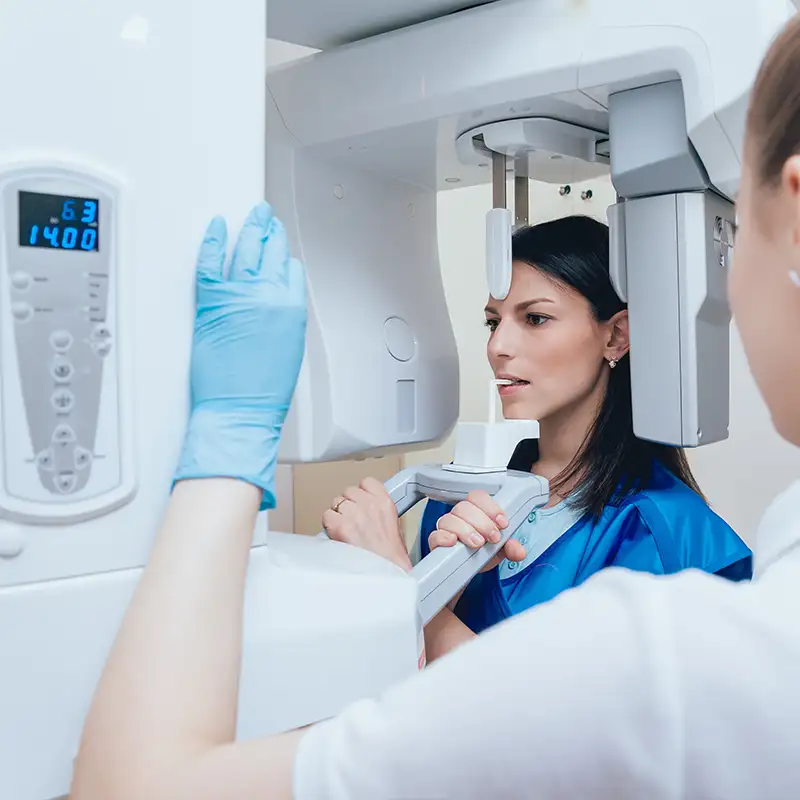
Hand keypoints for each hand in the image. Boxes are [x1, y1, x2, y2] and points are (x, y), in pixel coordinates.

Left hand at [174, 202, 305, 509]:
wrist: (239, 409)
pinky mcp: (212, 301)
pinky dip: (214, 240)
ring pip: (246, 249)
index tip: (280, 250)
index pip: (290, 270)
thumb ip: (284, 319)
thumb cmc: (263, 390)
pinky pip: (211, 261)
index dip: (284, 258)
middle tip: (267, 218)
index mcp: (291, 309)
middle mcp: (268, 296)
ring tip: (252, 216)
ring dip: (250, 228)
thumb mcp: (289, 349)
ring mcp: (239, 295)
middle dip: (270, 231)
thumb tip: (275, 303)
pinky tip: (217, 227)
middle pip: (270, 252)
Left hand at [322, 477, 411, 570]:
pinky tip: (337, 535)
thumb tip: (361, 506)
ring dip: (338, 515)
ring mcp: (354, 514)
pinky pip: (327, 516)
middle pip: (348, 492)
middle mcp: (369, 505)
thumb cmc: (390, 555)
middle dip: (348, 505)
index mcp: (385, 502)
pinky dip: (329, 525)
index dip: (361, 493)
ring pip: (336, 502)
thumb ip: (376, 509)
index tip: (360, 502)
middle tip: (352, 521)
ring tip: (345, 530)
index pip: (366, 482)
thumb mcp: (392, 523)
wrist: (388, 572)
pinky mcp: (341, 527)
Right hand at [428, 490, 525, 571]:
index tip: (502, 523)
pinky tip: (453, 542)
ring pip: (450, 519)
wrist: (468, 573)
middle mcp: (459, 517)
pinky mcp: (436, 543)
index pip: (478, 497)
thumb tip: (518, 550)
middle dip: (482, 522)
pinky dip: (444, 537)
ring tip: (478, 544)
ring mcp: (446, 529)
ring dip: (466, 530)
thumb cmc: (482, 555)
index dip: (491, 507)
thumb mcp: (499, 550)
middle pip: (464, 507)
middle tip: (493, 537)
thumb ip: (510, 548)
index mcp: (475, 512)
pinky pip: (435, 535)